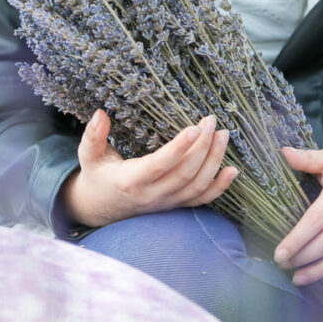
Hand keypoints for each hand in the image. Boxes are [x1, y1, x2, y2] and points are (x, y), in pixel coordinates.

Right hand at [61, 109, 237, 227]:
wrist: (102, 207)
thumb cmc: (98, 175)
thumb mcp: (89, 156)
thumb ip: (92, 136)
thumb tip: (100, 114)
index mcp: (130, 181)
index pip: (159, 165)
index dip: (178, 149)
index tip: (195, 128)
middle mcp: (152, 195)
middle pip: (184, 174)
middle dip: (202, 147)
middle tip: (211, 121)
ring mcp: (166, 203)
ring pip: (196, 186)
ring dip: (214, 161)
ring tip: (223, 135)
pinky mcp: (176, 205)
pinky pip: (201, 200)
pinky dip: (219, 187)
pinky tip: (233, 170)